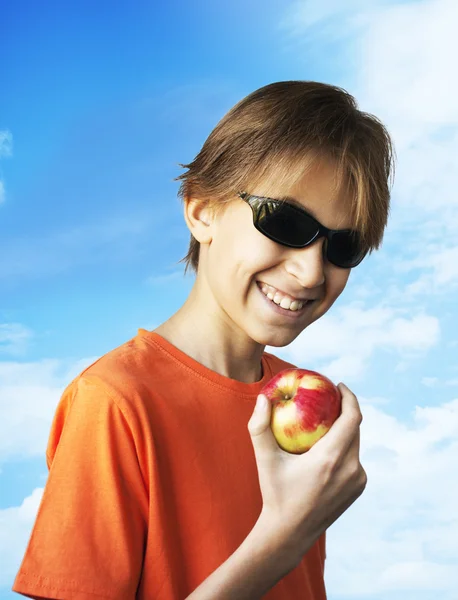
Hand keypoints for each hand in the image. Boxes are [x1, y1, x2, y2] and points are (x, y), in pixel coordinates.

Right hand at [247, 382, 366, 561]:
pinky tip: (328, 446)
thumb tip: (262, 398)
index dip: (349, 397)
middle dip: (345, 410)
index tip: (338, 385)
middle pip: (355, 428)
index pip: (352, 418)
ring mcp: (357, 480)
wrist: (289, 534)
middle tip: (327, 398)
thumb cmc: (276, 494)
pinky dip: (345, 447)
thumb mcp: (265, 460)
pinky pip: (355, 459)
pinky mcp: (358, 488)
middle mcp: (350, 469)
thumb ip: (260, 427)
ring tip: (326, 420)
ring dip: (344, 429)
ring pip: (355, 444)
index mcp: (331, 459)